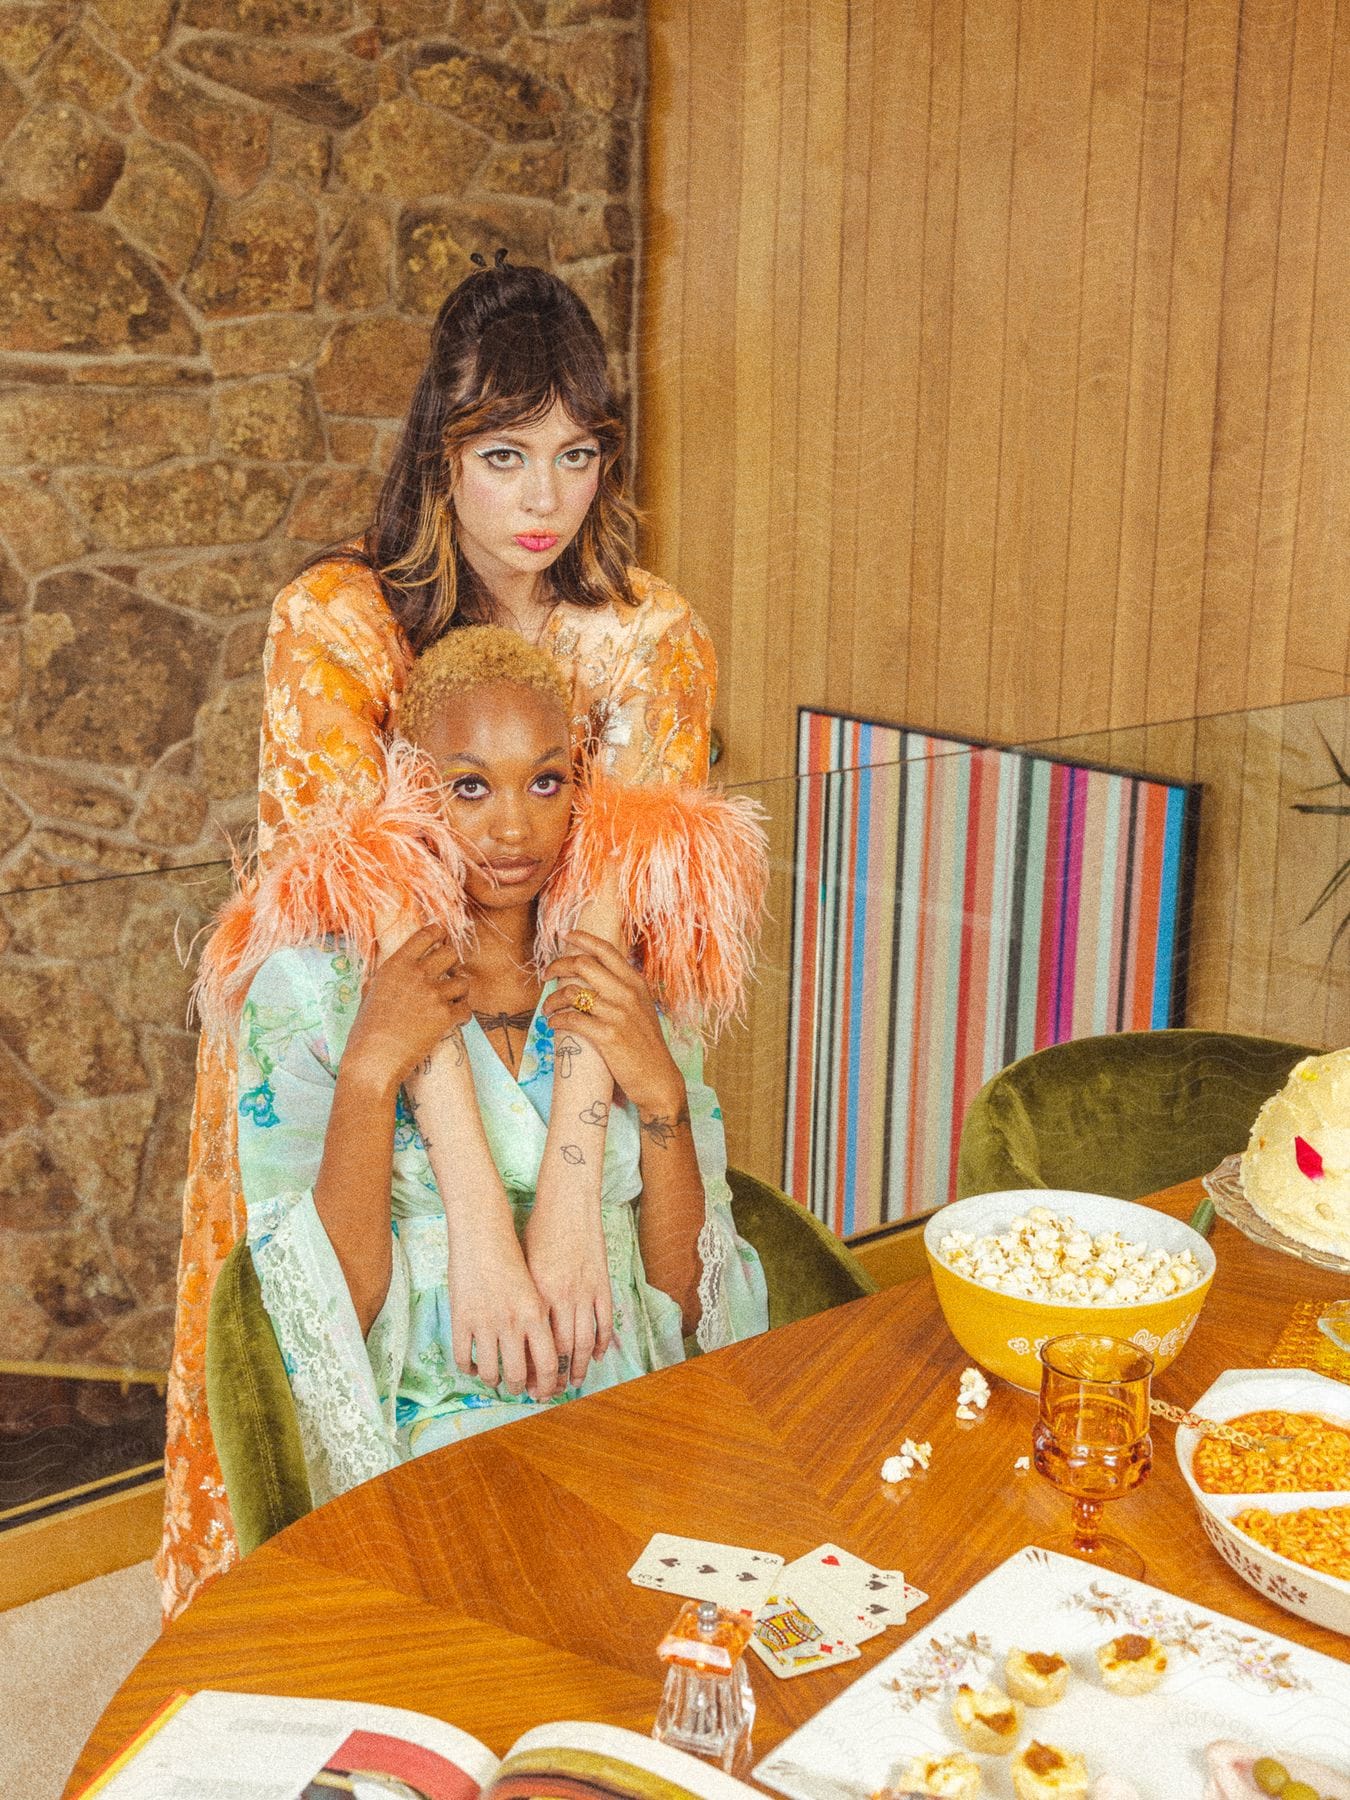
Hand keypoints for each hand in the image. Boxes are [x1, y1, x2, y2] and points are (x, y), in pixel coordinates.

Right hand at [341, 924, 469, 1100]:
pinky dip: (463, 1015)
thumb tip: (389, 968)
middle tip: (449, 975)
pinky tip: (454, 1021)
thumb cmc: (366, 1031)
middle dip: (453, 964)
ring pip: (464, 982)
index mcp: (396, 965)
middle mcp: (416, 975)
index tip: (442, 939)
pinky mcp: (445, 1017)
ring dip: (460, 992)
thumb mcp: (370, 993)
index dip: (439, 934)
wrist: (373, 1060)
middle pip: (451, 953)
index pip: (427, 934)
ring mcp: (432, 995)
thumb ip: (385, 977)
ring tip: (451, 1002)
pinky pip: (466, 1009)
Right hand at [448, 1205, 561, 1400]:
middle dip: (520, 1388)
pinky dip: (470, 1369)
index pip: (548, 1364)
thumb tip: (546, 1357)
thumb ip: (540, 1322)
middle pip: (518, 1374)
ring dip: (495, 1381)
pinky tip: (474, 1366)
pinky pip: (463, 1359)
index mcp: (536, 1314)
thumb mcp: (536, 1289)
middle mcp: (512, 1322)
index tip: (546, 1392)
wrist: (483, 1235)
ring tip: (497, 1379)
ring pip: (490, 1372)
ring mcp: (484, 1322)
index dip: (549, 1385)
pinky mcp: (461, 1319)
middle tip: (520, 1390)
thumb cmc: (513, 1258)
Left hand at [522, 1195, 613, 1389]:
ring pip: (585, 1342)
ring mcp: (586, 1292)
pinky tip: (596, 1356)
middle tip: (549, 1393)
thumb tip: (518, 1331)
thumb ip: (524, 1298)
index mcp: (538, 1294)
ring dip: (580, 1367)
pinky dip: (602, 1342)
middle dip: (554, 1377)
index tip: (526, 1384)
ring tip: (574, 1383)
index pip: (536, 1344)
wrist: (568, 1203)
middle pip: (561, 1350)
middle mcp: (562, 1297)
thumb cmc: (539, 1231)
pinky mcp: (603, 1284)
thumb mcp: (523, 1265)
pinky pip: (604, 1321)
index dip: (531, 1369)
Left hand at [541, 932, 683, 1116]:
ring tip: (547, 1009)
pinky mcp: (607, 1035)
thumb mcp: (641, 1007)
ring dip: (552, 999)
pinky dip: (556, 1020)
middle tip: (546, 975)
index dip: (581, 938)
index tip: (563, 934)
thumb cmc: (645, 1042)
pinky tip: (553, 1024)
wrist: (657, 1076)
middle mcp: (627, 993)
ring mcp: (618, 1013)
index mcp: (635, 982)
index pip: (605, 949)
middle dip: (557, 966)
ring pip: (571, 992)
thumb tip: (594, 972)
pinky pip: (571, 1019)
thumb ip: (622, 988)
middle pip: (582, 964)